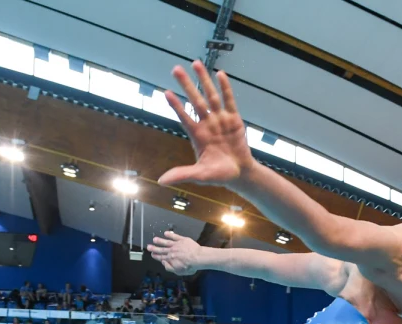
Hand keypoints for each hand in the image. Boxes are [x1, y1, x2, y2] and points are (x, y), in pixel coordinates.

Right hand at [148, 231, 203, 275]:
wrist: (198, 257)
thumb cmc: (190, 266)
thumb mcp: (178, 271)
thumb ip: (169, 267)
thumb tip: (163, 263)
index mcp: (170, 259)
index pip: (161, 257)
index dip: (156, 256)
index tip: (152, 254)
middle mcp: (171, 251)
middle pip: (161, 249)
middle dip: (154, 248)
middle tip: (148, 246)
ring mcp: (176, 244)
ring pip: (166, 242)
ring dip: (160, 240)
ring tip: (154, 239)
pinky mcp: (182, 240)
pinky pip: (175, 236)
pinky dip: (170, 234)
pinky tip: (165, 233)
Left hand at [159, 61, 256, 188]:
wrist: (240, 173)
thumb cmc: (219, 174)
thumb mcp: (200, 175)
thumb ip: (182, 174)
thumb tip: (161, 181)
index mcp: (197, 135)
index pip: (184, 117)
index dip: (176, 105)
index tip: (166, 93)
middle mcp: (207, 124)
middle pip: (195, 100)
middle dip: (186, 85)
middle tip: (175, 69)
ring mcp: (220, 120)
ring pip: (210, 96)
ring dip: (203, 80)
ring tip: (195, 63)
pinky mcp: (234, 119)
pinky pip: (229, 101)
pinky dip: (225, 88)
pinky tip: (220, 74)